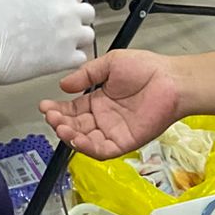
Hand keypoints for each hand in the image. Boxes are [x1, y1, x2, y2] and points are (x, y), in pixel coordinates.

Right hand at [0, 0, 94, 85]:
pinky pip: (81, 58)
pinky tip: (59, 59)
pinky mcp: (63, 59)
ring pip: (88, 36)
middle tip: (66, 28)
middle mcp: (64, 12)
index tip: (64, 11)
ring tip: (63, 45)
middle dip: (78, 20)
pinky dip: (72, 60)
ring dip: (78, 40)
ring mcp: (66, 36)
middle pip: (88, 13)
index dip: (70, 3)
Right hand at [40, 49, 180, 157]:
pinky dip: (88, 148)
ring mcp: (113, 132)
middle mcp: (104, 118)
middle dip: (60, 123)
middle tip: (51, 117)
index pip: (73, 109)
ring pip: (86, 140)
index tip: (45, 106)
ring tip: (60, 127)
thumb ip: (87, 75)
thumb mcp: (110, 63)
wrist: (170, 80)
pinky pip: (103, 150)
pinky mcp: (124, 142)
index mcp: (99, 100)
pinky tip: (77, 139)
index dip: (58, 109)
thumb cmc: (145, 68)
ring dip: (71, 136)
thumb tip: (64, 85)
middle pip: (76, 126)